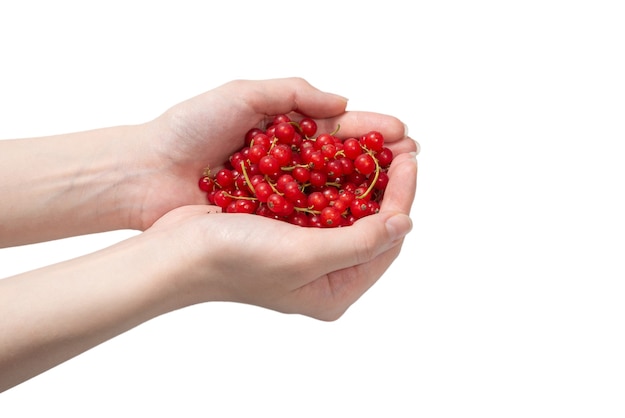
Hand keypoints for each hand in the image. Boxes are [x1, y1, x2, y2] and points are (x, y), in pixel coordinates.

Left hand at [131, 77, 417, 229]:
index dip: (371, 131)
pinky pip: (309, 221)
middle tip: (410, 164)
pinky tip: (361, 220)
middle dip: (377, 162)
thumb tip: (343, 105)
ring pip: (332, 193)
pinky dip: (335, 220)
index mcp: (285, 128)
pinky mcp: (268, 221)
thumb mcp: (241, 95)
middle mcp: (289, 163)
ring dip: (365, 193)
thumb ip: (292, 93)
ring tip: (397, 191)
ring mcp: (280, 194)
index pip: (339, 129)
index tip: (401, 136)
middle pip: (344, 162)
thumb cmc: (188, 128)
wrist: (145, 173)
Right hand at [141, 150, 416, 319]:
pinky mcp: (286, 231)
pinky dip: (334, 178)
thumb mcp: (305, 256)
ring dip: (363, 177)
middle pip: (372, 225)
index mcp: (335, 291)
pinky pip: (322, 201)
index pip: (387, 240)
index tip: (410, 158)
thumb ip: (361, 243)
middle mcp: (324, 275)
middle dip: (387, 186)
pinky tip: (341, 154)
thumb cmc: (236, 258)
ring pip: (349, 210)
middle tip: (401, 147)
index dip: (402, 197)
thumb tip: (405, 224)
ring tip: (378, 145)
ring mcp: (305, 253)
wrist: (176, 251)